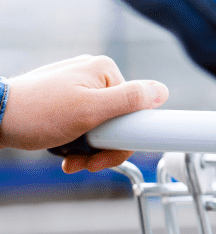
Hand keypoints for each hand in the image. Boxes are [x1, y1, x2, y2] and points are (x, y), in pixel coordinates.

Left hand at [0, 55, 167, 172]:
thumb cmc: (35, 114)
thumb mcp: (88, 111)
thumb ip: (129, 100)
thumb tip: (162, 90)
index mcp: (104, 70)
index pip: (136, 108)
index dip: (125, 139)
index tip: (104, 158)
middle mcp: (92, 73)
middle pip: (118, 119)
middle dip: (103, 147)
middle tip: (83, 163)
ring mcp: (77, 85)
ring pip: (100, 124)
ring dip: (88, 148)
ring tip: (68, 158)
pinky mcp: (63, 98)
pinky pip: (83, 122)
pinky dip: (76, 140)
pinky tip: (62, 149)